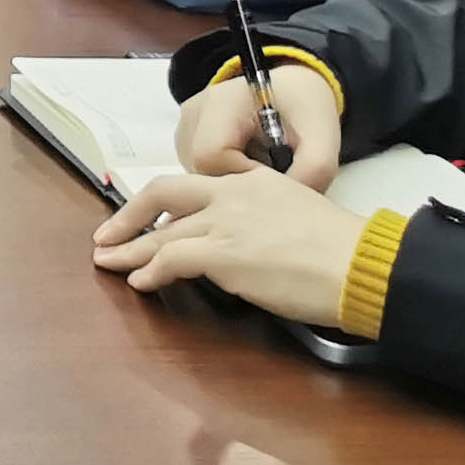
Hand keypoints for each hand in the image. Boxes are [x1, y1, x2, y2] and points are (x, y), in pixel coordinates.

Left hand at [92, 168, 368, 326]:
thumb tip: (248, 246)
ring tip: (108, 263)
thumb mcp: (298, 215)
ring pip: (161, 232)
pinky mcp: (222, 254)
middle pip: (163, 195)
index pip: (195, 185)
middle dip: (128, 215)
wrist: (359, 262)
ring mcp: (223, 223)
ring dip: (130, 250)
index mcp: (252, 181)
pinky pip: (171, 259)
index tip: (151, 217)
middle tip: (106, 236)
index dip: (166, 204)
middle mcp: (231, 195)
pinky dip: (150, 271)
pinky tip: (140, 282)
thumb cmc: (342, 249)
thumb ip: (265, 221)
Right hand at [175, 67, 345, 190]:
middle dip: (238, 183)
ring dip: (231, 181)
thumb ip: (311, 173)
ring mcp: (187, 124)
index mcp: (222, 102)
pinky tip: (249, 165)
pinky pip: (199, 171)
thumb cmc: (305, 107)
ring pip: (198, 173)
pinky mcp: (187, 137)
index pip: (211, 156)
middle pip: (201, 169)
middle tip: (271, 176)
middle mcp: (195, 111)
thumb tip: (285, 206)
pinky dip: (225, 176)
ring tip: (262, 167)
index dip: (242, 176)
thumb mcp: (323, 140)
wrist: (294, 89)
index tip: (273, 175)